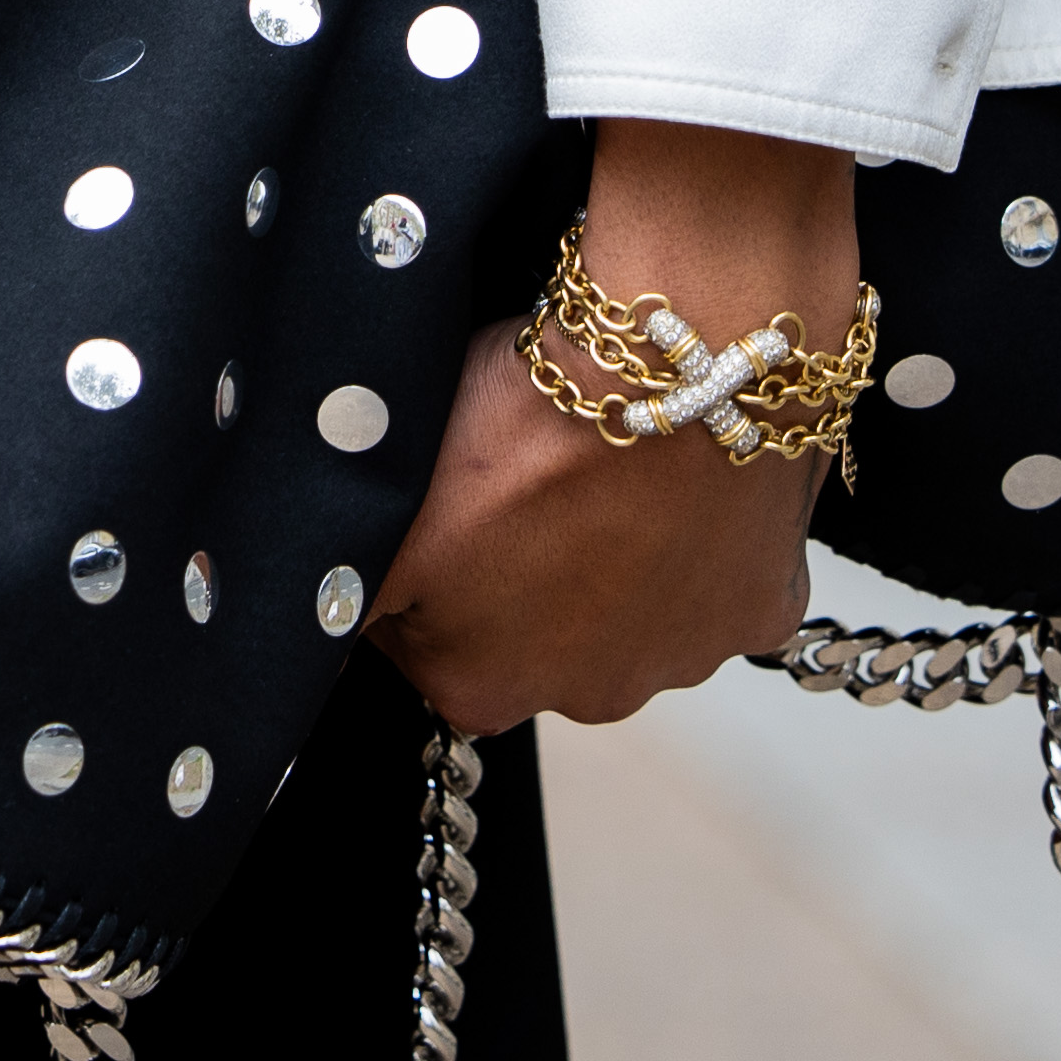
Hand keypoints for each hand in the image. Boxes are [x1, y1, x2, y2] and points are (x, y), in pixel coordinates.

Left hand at [369, 118, 862, 734]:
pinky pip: (722, 580)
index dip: (432, 564)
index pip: (428, 643)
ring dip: (620, 552)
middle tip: (532, 470)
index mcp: (480, 691)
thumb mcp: (387, 514)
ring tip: (611, 462)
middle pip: (538, 633)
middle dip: (529, 567)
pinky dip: (703, 537)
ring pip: (635, 607)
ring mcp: (684, 658)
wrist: (675, 360)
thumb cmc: (521, 428)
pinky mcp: (762, 605)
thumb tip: (297, 639)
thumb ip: (336, 592)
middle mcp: (588, 699)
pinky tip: (682, 475)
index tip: (447, 497)